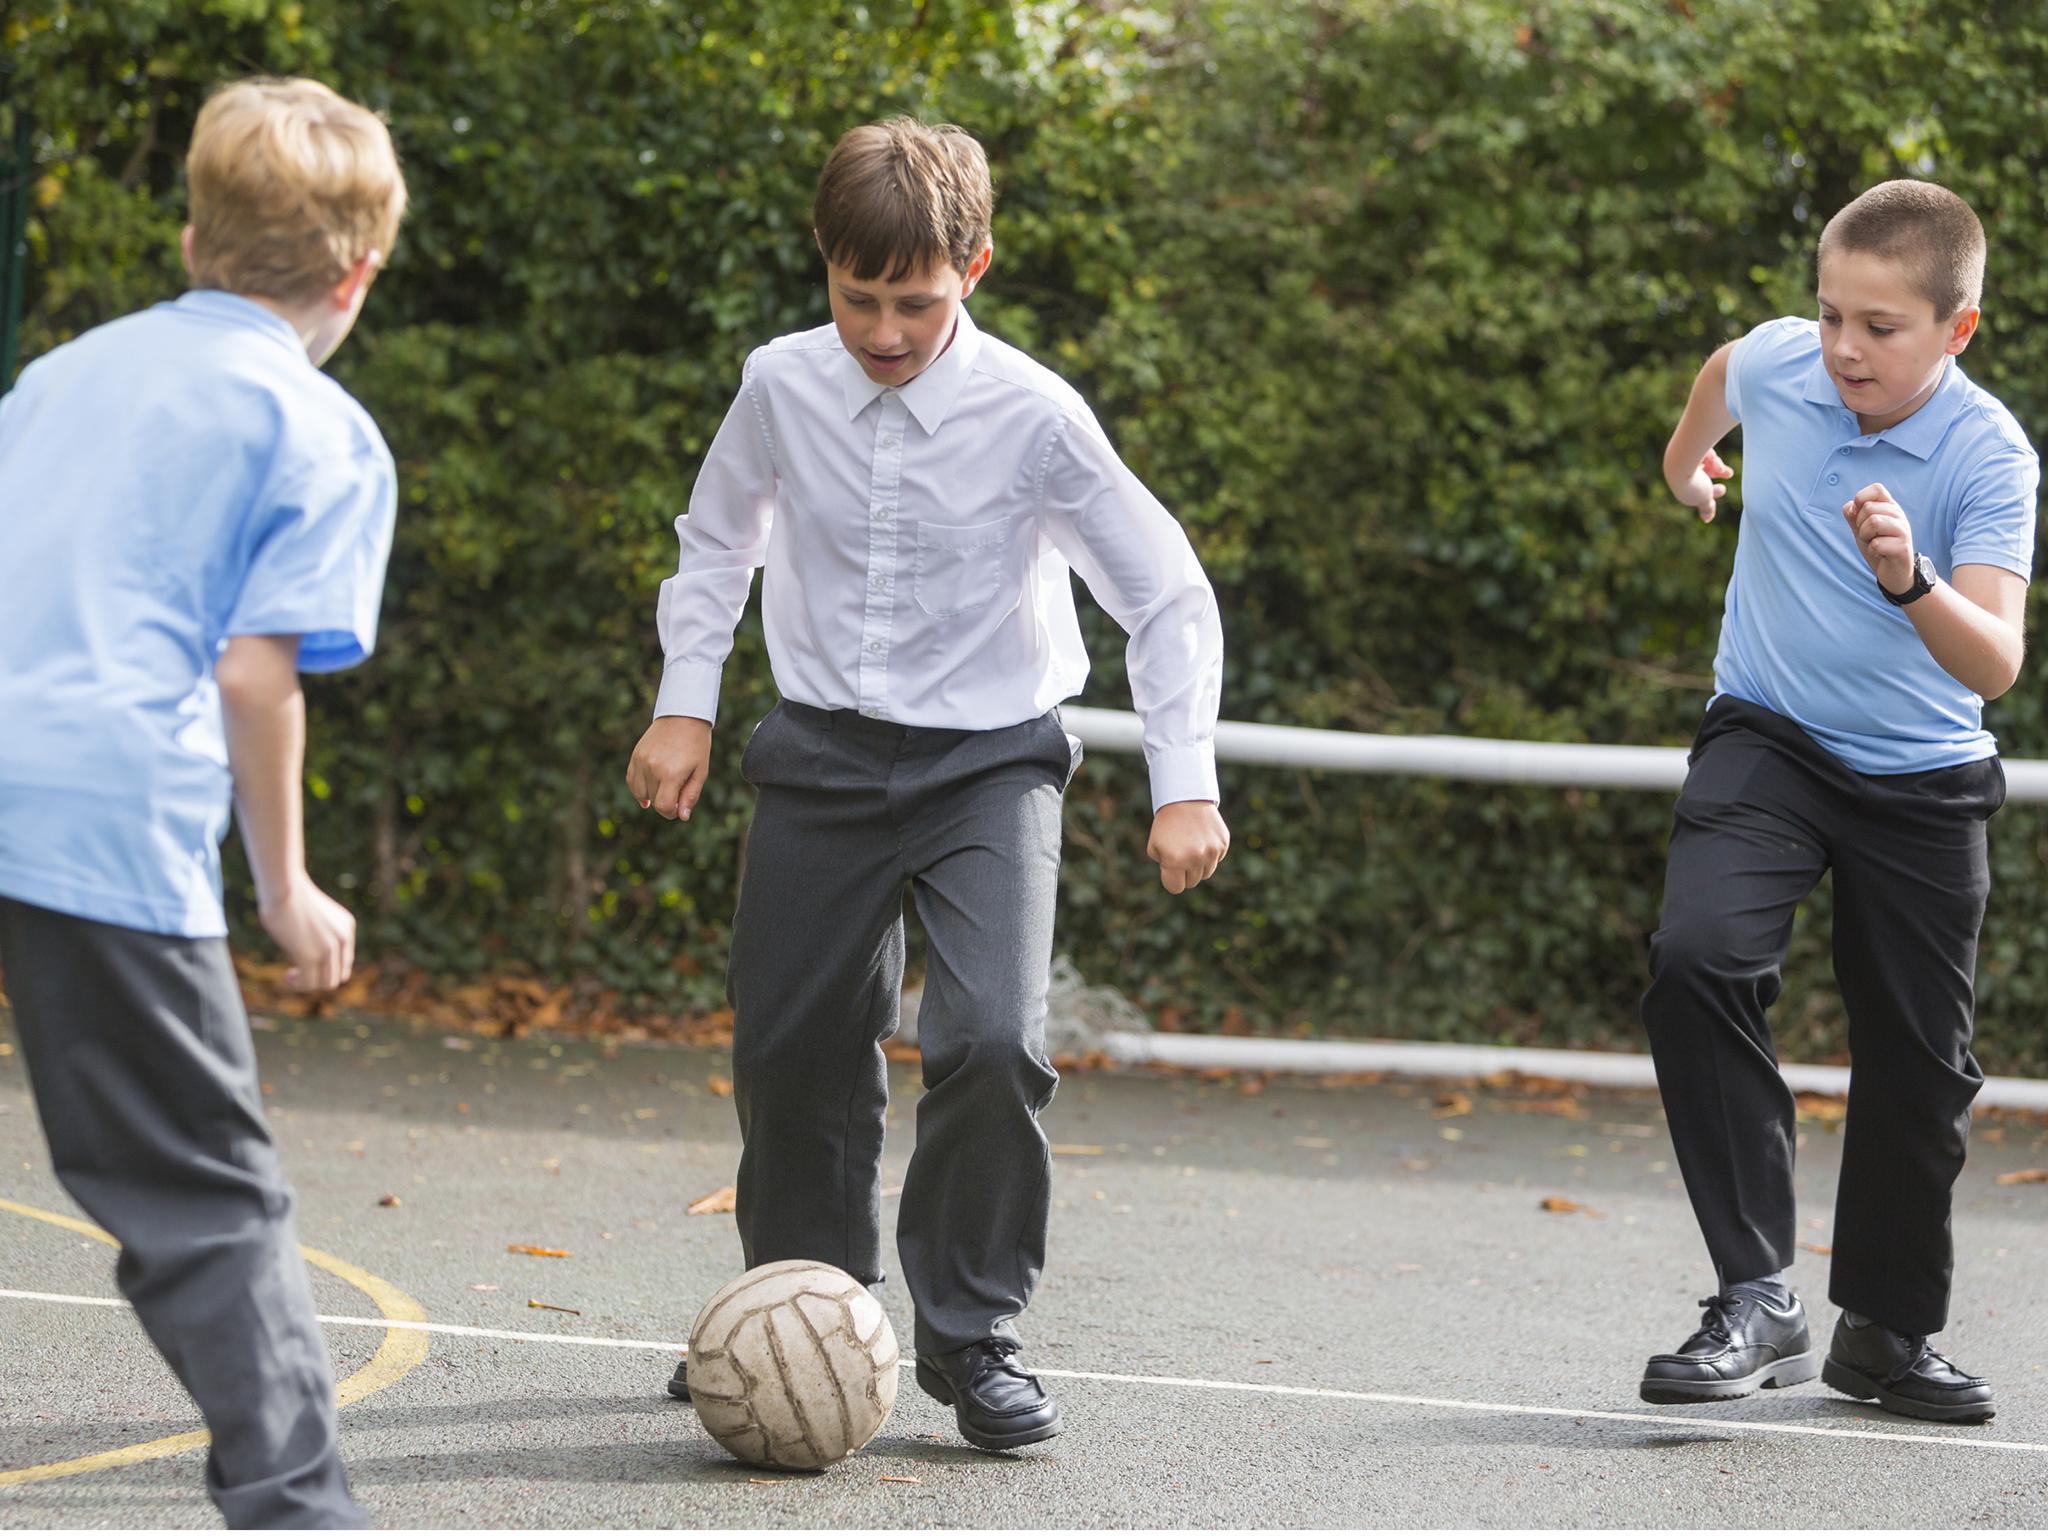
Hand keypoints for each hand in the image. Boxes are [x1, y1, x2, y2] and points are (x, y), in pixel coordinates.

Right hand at [260, 876, 356, 992]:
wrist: (284, 886)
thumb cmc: (289, 894)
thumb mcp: (313, 914)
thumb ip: (317, 931)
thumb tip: (304, 947)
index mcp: (346, 927)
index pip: (344, 960)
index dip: (326, 967)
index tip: (305, 963)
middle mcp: (343, 939)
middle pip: (339, 975)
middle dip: (318, 978)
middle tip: (296, 971)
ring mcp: (329, 949)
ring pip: (327, 983)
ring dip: (308, 984)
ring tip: (291, 976)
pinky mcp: (311, 956)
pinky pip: (309, 984)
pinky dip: (298, 985)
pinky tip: (287, 976)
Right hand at [627, 716, 712, 820]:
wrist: (683, 717)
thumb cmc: (696, 746)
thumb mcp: (700, 772)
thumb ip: (690, 796)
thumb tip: (682, 817)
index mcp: (671, 774)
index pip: (663, 806)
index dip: (670, 813)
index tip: (677, 809)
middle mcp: (653, 768)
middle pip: (653, 800)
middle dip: (665, 800)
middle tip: (678, 787)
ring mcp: (641, 761)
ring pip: (640, 792)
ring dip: (652, 794)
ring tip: (666, 784)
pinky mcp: (635, 755)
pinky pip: (631, 780)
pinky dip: (638, 788)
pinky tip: (649, 789)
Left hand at [1147, 800, 1229, 893]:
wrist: (1185, 800)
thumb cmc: (1166, 826)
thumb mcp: (1155, 847)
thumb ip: (1164, 868)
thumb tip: (1178, 880)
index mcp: (1174, 861)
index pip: (1176, 888)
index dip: (1172, 880)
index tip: (1171, 869)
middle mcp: (1194, 858)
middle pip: (1192, 882)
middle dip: (1185, 872)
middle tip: (1180, 853)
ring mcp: (1211, 852)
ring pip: (1206, 873)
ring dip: (1198, 865)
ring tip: (1191, 846)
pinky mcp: (1222, 844)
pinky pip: (1216, 860)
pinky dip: (1209, 854)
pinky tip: (1202, 839)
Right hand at [1676, 448, 1732, 522]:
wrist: (1683, 461)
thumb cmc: (1692, 482)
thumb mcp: (1703, 497)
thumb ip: (1706, 507)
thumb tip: (1707, 520)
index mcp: (1679, 484)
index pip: (1697, 488)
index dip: (1711, 491)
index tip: (1723, 489)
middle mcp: (1680, 470)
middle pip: (1702, 472)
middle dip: (1717, 474)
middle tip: (1729, 474)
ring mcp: (1685, 456)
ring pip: (1707, 462)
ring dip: (1718, 467)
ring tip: (1727, 471)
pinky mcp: (1692, 445)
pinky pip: (1706, 452)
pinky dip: (1713, 458)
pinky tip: (1714, 459)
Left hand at [1843, 481, 1916, 593]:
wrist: (1894, 573)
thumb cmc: (1879, 548)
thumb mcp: (1862, 530)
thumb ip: (1854, 517)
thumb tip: (1848, 506)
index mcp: (1890, 508)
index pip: (1877, 489)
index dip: (1861, 499)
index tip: (1858, 514)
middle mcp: (1899, 516)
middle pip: (1869, 508)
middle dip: (1860, 524)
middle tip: (1869, 536)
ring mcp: (1903, 531)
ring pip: (1874, 521)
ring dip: (1866, 536)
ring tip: (1874, 543)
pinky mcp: (1903, 548)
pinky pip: (1877, 543)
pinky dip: (1872, 550)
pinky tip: (1880, 553)